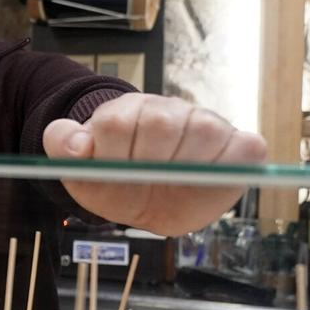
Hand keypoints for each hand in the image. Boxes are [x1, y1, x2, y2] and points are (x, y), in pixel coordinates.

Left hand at [42, 94, 267, 236]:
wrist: (147, 199)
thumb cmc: (114, 182)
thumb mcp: (81, 172)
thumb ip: (64, 149)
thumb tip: (79, 146)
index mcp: (125, 112)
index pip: (116, 121)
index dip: (111, 154)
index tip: (112, 173)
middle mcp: (168, 110)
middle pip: (159, 123)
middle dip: (146, 165)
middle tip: (143, 181)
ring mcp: (207, 124)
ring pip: (202, 131)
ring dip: (184, 170)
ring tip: (171, 182)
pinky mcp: (240, 145)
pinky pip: (245, 150)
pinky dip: (228, 169)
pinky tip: (207, 181)